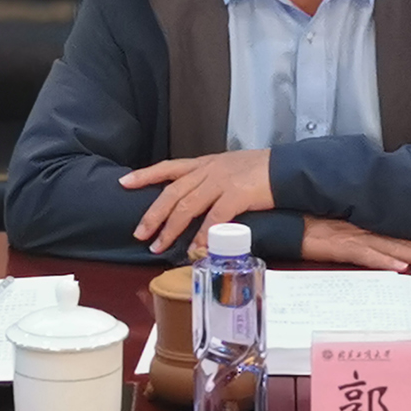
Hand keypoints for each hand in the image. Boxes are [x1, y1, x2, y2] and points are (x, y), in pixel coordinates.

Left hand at [120, 149, 273, 255]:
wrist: (286, 168)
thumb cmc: (260, 171)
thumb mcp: (229, 168)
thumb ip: (210, 181)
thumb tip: (195, 201)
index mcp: (205, 163)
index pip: (169, 167)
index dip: (145, 175)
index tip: (124, 183)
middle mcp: (208, 170)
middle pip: (172, 192)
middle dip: (153, 214)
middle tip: (139, 232)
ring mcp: (221, 181)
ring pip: (187, 205)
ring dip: (171, 228)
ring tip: (159, 246)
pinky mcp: (237, 194)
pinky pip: (214, 217)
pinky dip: (202, 234)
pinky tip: (195, 247)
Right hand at [300, 216, 410, 271]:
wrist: (280, 216)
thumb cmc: (303, 221)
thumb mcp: (332, 226)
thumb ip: (352, 235)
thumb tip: (373, 247)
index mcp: (362, 224)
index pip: (398, 233)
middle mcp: (362, 228)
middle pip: (401, 240)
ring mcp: (351, 236)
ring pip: (391, 247)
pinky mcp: (337, 244)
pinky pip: (364, 254)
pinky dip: (382, 262)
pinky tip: (400, 269)